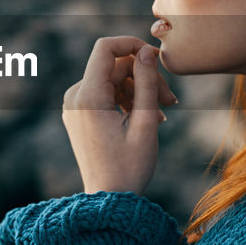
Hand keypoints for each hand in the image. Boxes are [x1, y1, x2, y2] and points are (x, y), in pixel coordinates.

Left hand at [61, 36, 178, 195]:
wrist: (108, 199)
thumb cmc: (129, 167)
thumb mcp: (145, 123)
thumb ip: (146, 83)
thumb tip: (147, 51)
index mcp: (88, 97)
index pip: (106, 48)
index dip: (132, 45)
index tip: (156, 58)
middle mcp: (75, 96)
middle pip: (114, 67)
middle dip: (144, 77)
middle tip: (171, 99)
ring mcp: (75, 105)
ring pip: (112, 80)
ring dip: (139, 90)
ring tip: (163, 112)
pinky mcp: (79, 114)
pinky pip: (105, 93)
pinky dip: (127, 100)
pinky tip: (148, 117)